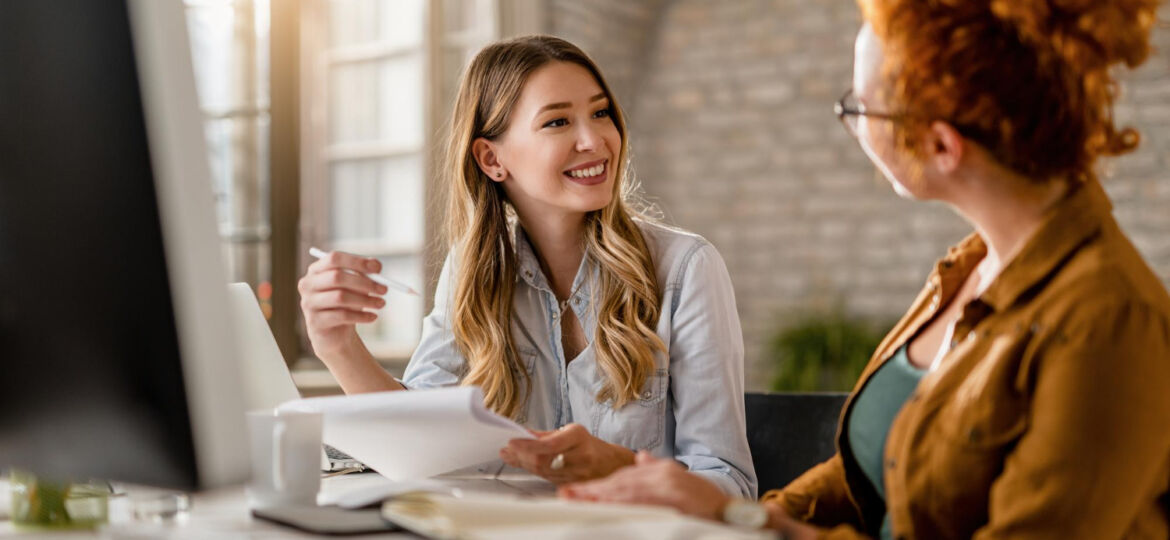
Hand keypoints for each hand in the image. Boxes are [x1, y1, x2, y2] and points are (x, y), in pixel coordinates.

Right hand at [298, 250, 386, 361]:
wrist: (335, 334)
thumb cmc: (346, 304)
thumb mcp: (356, 286)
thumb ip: (365, 272)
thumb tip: (376, 266)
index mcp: (316, 270)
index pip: (334, 258)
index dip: (357, 262)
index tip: (378, 269)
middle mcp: (308, 284)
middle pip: (337, 277)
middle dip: (364, 282)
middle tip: (384, 289)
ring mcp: (309, 304)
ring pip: (340, 297)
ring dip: (366, 300)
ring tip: (381, 304)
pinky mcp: (315, 322)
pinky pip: (342, 316)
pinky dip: (361, 316)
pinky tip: (373, 317)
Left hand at [499, 424, 633, 483]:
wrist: (611, 464)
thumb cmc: (589, 445)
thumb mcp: (571, 432)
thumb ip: (546, 435)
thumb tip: (522, 435)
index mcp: (579, 438)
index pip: (550, 444)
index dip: (529, 445)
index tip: (512, 441)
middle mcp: (580, 456)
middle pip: (543, 460)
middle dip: (521, 455)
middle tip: (507, 449)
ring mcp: (577, 474)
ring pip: (542, 471)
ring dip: (523, 463)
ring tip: (511, 454)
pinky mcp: (572, 485)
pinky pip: (547, 478)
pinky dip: (532, 470)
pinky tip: (523, 463)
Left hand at [557, 451, 729, 520]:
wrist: (731, 512)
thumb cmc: (704, 500)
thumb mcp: (680, 478)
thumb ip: (657, 467)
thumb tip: (639, 457)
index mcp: (661, 471)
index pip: (623, 476)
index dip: (599, 484)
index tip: (577, 490)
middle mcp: (662, 475)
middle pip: (620, 483)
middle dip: (592, 490)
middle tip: (568, 495)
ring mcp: (668, 488)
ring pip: (627, 492)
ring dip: (602, 497)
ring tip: (580, 500)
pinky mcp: (674, 501)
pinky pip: (643, 504)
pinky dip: (623, 505)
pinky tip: (609, 508)